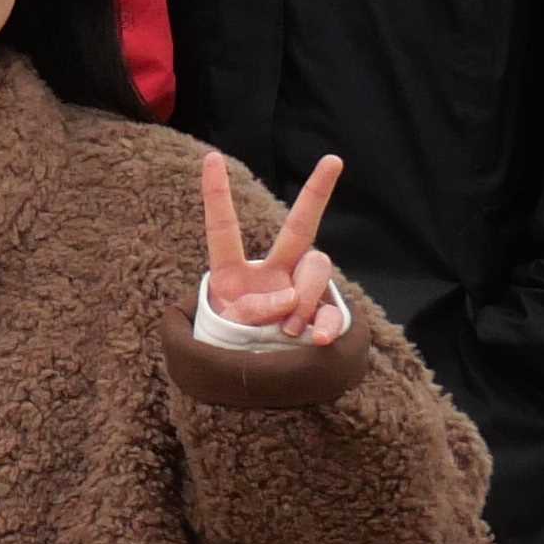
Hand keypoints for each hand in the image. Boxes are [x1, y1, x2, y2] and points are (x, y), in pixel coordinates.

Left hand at [202, 148, 352, 347]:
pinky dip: (326, 324)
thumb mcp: (225, 328)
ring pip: (317, 269)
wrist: (258, 386)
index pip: (223, 229)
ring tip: (285, 330)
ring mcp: (302, 292)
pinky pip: (333, 310)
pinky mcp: (323, 316)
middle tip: (332, 160)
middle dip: (317, 192)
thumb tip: (290, 299)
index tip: (211, 156)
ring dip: (301, 300)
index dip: (216, 194)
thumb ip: (251, 309)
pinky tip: (318, 339)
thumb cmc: (232, 351)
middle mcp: (273, 274)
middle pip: (300, 229)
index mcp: (233, 273)